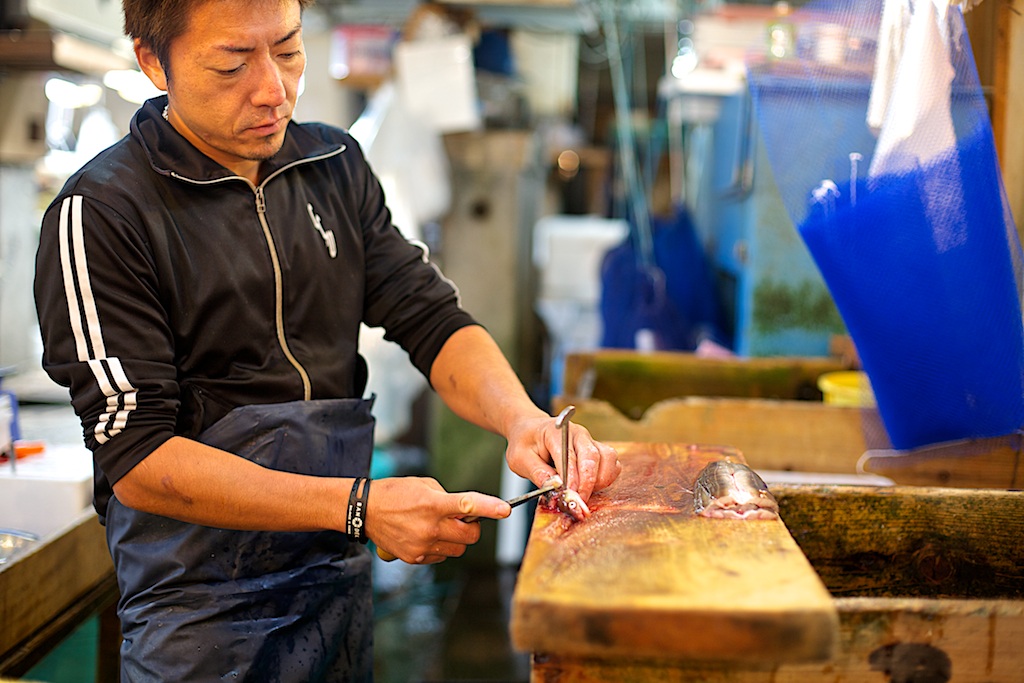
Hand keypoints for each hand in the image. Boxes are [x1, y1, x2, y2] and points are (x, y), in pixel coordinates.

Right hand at [364, 477, 510, 563]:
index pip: (468, 505)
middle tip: (462, 519)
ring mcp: (422, 545)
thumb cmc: (397, 492)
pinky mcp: (415, 557)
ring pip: (458, 549)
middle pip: (470, 535)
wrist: (366, 511)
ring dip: (457, 539)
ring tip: (440, 527)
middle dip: (472, 527)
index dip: (489, 508)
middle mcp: (429, 527)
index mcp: (433, 504)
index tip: (505, 510)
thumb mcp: (424, 485)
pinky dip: (441, 547)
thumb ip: (448, 497)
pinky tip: (426, 535)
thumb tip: (467, 510)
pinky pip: (441, 556)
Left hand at [504, 415, 620, 502]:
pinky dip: (606, 479)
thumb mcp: (520, 458)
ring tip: (583, 493)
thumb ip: (537, 473)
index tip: (570, 496)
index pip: (570, 456)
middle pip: (594, 456)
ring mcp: (590, 441)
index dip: (572, 479)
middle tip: (578, 501)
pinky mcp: (598, 451)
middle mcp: (578, 434)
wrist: (530, 430)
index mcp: (557, 432)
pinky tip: (590, 487)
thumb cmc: (525, 442)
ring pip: (608, 459)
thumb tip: (555, 487)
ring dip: (600, 481)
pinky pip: (612, 464)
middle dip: (588, 483)